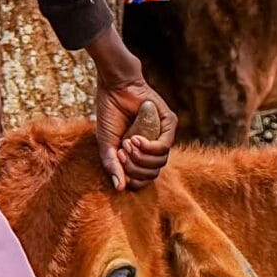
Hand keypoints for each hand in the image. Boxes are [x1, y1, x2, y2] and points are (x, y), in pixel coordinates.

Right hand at [88, 29, 174, 190]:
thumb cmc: (110, 115)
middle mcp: (154, 147)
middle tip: (122, 153)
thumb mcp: (107, 144)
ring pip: (159, 163)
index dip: (132, 179)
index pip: (144, 179)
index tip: (119, 163)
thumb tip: (119, 188)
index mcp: (141, 154)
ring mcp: (163, 136)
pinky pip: (164, 148)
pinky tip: (135, 138)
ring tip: (127, 143)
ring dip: (140, 157)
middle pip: (152, 174)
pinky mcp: (169, 123)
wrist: (115, 88)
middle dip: (134, 168)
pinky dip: (148, 147)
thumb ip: (112, 165)